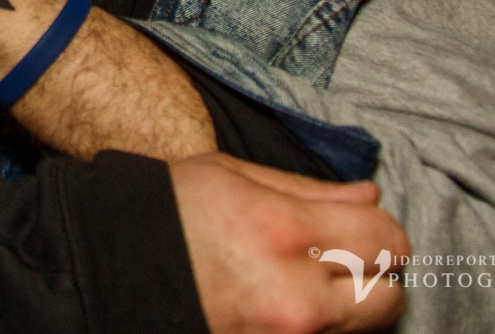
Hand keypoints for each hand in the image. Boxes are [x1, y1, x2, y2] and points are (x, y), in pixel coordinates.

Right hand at [173, 154, 407, 332]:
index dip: (378, 230)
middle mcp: (295, 294)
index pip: (388, 239)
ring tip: (300, 284)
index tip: (356, 228)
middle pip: (389, 298)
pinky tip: (279, 305)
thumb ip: (309, 190)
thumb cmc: (166, 213)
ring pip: (362, 330)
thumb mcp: (232, 177)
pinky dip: (314, 327)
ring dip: (346, 308)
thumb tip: (370, 196)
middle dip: (372, 276)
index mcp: (286, 231)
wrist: (105, 269)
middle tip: (337, 261)